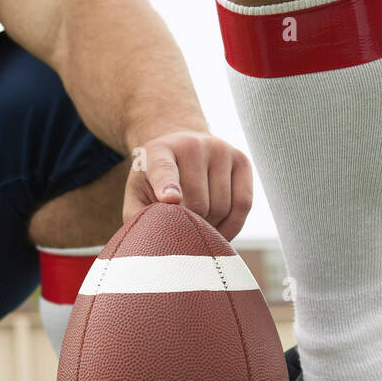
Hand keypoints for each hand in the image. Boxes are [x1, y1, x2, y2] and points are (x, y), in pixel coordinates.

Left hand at [124, 130, 252, 240]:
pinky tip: (220, 230)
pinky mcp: (241, 159)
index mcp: (157, 152)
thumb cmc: (156, 182)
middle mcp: (191, 144)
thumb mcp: (137, 194)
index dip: (167, 185)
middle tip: (185, 232)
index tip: (170, 199)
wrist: (181, 150)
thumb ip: (138, 214)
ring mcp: (219, 149)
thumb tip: (156, 236)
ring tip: (199, 227)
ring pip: (222, 207)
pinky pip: (244, 203)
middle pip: (198, 203)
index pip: (163, 169)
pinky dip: (233, 225)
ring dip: (212, 227)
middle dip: (193, 226)